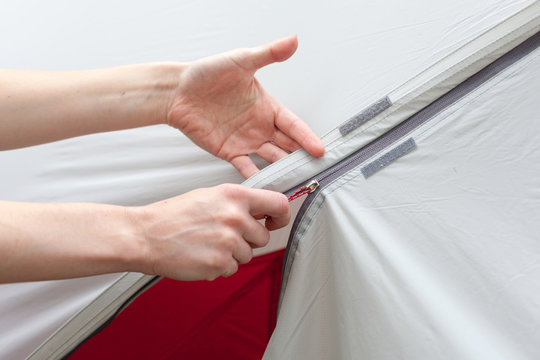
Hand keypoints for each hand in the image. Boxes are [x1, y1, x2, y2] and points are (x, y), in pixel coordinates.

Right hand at [136, 184, 288, 280]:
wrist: (146, 235)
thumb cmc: (173, 216)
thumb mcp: (210, 196)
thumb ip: (238, 202)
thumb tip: (262, 209)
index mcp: (234, 196)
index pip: (278, 204)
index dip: (281, 216)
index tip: (275, 222)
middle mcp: (235, 217)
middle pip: (263, 237)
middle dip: (247, 240)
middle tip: (222, 235)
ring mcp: (228, 241)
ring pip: (248, 255)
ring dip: (232, 254)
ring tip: (207, 244)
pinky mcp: (220, 263)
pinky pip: (232, 269)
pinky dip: (219, 266)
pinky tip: (201, 255)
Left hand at [167, 35, 323, 177]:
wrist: (178, 92)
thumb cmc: (207, 73)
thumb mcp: (242, 60)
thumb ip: (269, 54)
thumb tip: (293, 40)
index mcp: (267, 106)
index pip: (294, 125)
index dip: (307, 137)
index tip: (319, 149)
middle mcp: (260, 126)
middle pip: (287, 145)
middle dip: (302, 157)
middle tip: (316, 170)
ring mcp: (246, 141)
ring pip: (271, 159)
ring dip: (284, 170)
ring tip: (296, 181)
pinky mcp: (230, 152)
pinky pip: (247, 168)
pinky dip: (257, 178)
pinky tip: (266, 186)